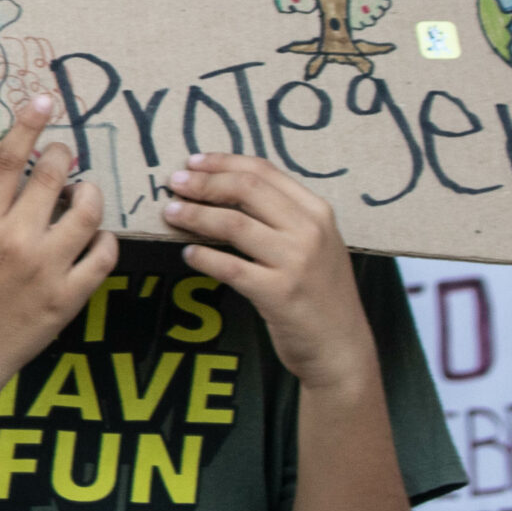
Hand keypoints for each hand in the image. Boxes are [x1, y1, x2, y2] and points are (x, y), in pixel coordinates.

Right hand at [0, 96, 119, 402]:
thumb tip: (26, 183)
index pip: (9, 161)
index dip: (29, 124)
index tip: (45, 99)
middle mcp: (14, 239)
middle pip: (54, 176)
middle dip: (66, 155)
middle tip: (68, 153)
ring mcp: (45, 268)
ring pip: (89, 212)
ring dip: (92, 195)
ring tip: (85, 195)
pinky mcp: (68, 297)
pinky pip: (103, 255)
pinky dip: (105, 240)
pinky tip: (97, 239)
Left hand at [164, 153, 374, 390]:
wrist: (341, 347)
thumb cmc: (319, 292)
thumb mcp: (314, 244)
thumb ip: (280, 215)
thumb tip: (221, 187)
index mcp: (318, 212)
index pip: (264, 171)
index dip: (223, 162)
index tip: (192, 162)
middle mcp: (310, 231)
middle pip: (246, 189)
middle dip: (203, 183)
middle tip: (173, 183)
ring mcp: (297, 262)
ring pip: (233, 224)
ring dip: (194, 215)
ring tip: (170, 213)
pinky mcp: (280, 294)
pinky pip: (230, 267)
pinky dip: (203, 257)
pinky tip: (188, 254)